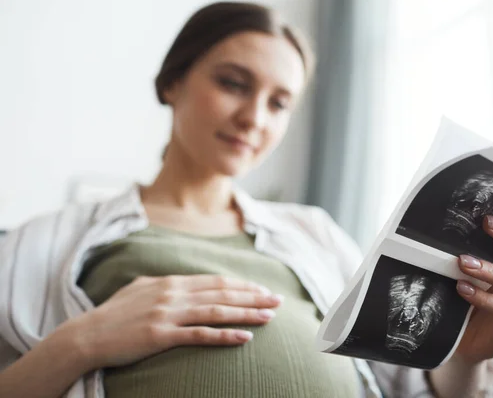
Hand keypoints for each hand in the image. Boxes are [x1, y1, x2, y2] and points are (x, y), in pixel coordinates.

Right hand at [63, 275, 282, 370]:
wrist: (87, 335)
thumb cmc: (114, 314)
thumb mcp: (139, 289)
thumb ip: (163, 284)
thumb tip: (178, 281)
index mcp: (171, 282)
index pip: (215, 281)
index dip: (242, 285)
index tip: (262, 289)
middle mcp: (174, 294)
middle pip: (222, 294)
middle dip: (254, 297)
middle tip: (278, 301)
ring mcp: (168, 314)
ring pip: (217, 311)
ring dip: (246, 314)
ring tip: (269, 318)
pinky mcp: (161, 335)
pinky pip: (199, 335)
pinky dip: (224, 336)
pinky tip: (244, 338)